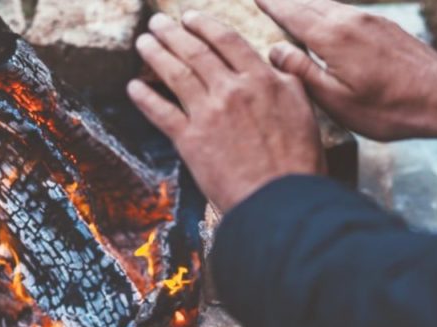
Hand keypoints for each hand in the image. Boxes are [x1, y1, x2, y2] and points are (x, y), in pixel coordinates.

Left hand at [128, 12, 324, 212]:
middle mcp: (232, 89)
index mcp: (262, 80)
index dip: (205, 25)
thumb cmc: (298, 162)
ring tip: (143, 42)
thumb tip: (274, 65)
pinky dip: (144, 97)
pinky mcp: (190, 140)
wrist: (281, 199)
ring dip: (155, 54)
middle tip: (157, 23)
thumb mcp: (304, 111)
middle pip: (195, 51)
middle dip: (172, 33)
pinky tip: (132, 87)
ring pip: (175, 74)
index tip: (190, 18)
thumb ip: (287, 83)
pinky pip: (161, 112)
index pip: (227, 40)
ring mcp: (208, 113)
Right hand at [258, 0, 436, 140]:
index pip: (292, 14)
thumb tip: (274, 50)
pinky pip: (347, 11)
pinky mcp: (386, 27)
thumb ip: (301, 71)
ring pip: (329, 4)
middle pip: (309, 3)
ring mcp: (371, 20)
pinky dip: (328, 10)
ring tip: (292, 5)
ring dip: (306, 3)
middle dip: (285, 0)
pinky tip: (326, 18)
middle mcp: (350, 20)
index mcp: (332, 37)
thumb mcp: (335, 100)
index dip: (272, 4)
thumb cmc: (386, 108)